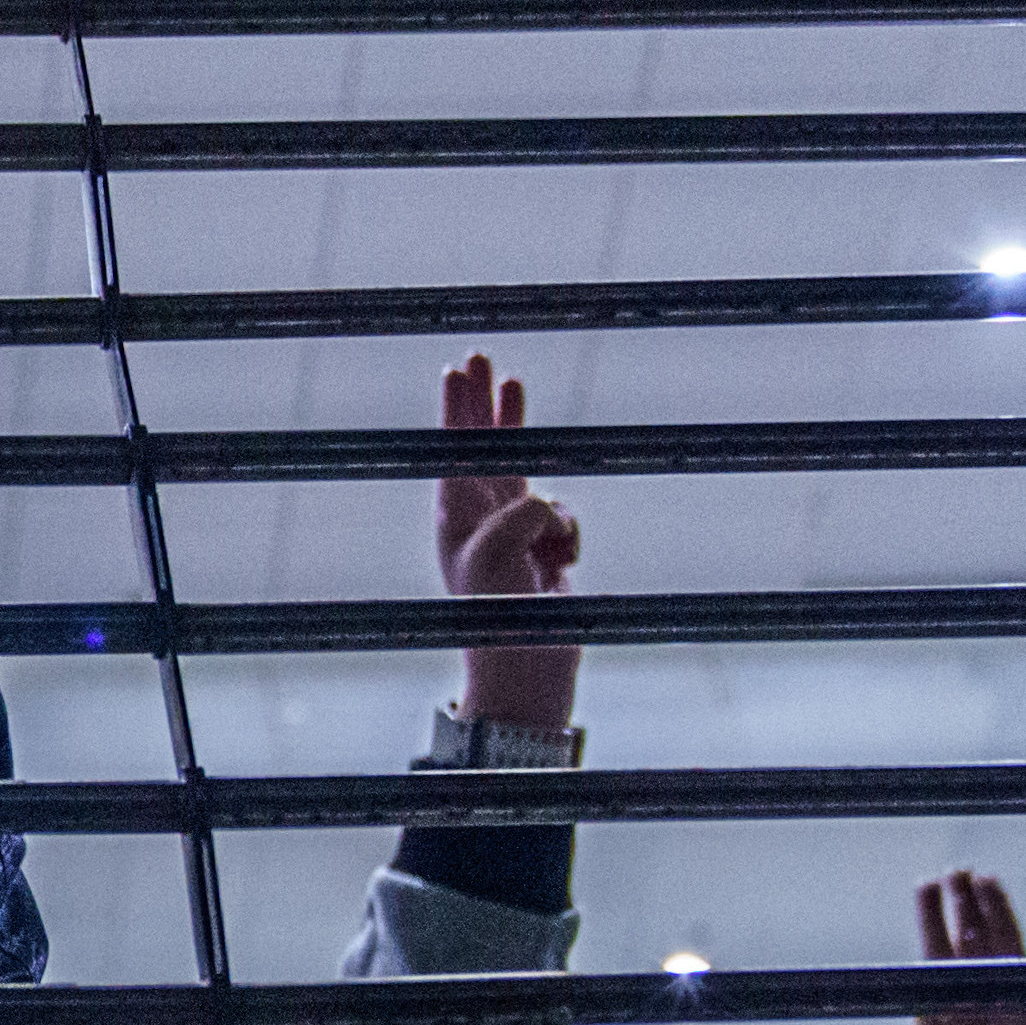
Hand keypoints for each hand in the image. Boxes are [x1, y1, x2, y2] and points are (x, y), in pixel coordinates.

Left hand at [433, 356, 581, 736]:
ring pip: (519, 465)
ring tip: (512, 382)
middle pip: (481, 444)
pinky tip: (561, 565)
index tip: (457, 369)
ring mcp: (511, 529)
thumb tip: (543, 502)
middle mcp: (479, 517)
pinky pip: (564, 516)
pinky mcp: (542, 545)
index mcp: (457, 518)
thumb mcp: (497, 566)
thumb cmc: (499, 619)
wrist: (528, 666)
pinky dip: (569, 533)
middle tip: (480, 358)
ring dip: (517, 429)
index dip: (459, 408)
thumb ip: (515, 523)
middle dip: (483, 400)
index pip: (456, 450)